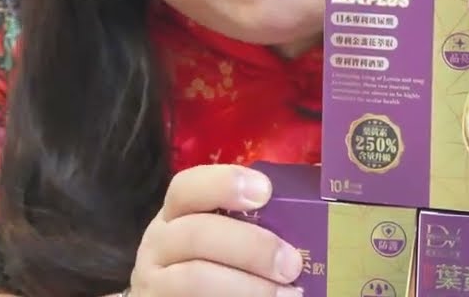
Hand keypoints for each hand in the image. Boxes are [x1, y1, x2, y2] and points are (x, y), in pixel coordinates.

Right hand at [128, 164, 303, 295]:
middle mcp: (159, 243)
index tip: (265, 191)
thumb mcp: (227, 234)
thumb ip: (256, 221)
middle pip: (196, 234)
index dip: (223, 183)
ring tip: (288, 295)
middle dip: (250, 247)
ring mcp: (156, 281)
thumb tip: (312, 207)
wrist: (188, 296)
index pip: (187, 187)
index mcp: (178, 213)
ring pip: (194, 278)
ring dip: (247, 286)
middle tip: (292, 263)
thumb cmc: (219, 262)